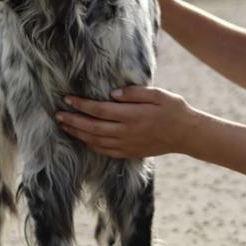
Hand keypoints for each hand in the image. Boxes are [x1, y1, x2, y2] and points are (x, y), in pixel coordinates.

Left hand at [55, 86, 194, 158]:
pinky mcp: (129, 152)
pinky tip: (83, 139)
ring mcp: (127, 144)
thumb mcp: (158, 94)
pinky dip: (91, 145)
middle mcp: (126, 132)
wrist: (187, 135)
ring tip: (64, 126)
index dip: (81, 104)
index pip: (99, 110)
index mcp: (132, 115)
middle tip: (58, 114)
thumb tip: (112, 93)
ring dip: (78, 133)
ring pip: (95, 141)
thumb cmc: (174, 109)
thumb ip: (134, 93)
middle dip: (72, 120)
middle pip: (92, 127)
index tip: (67, 99)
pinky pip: (105, 151)